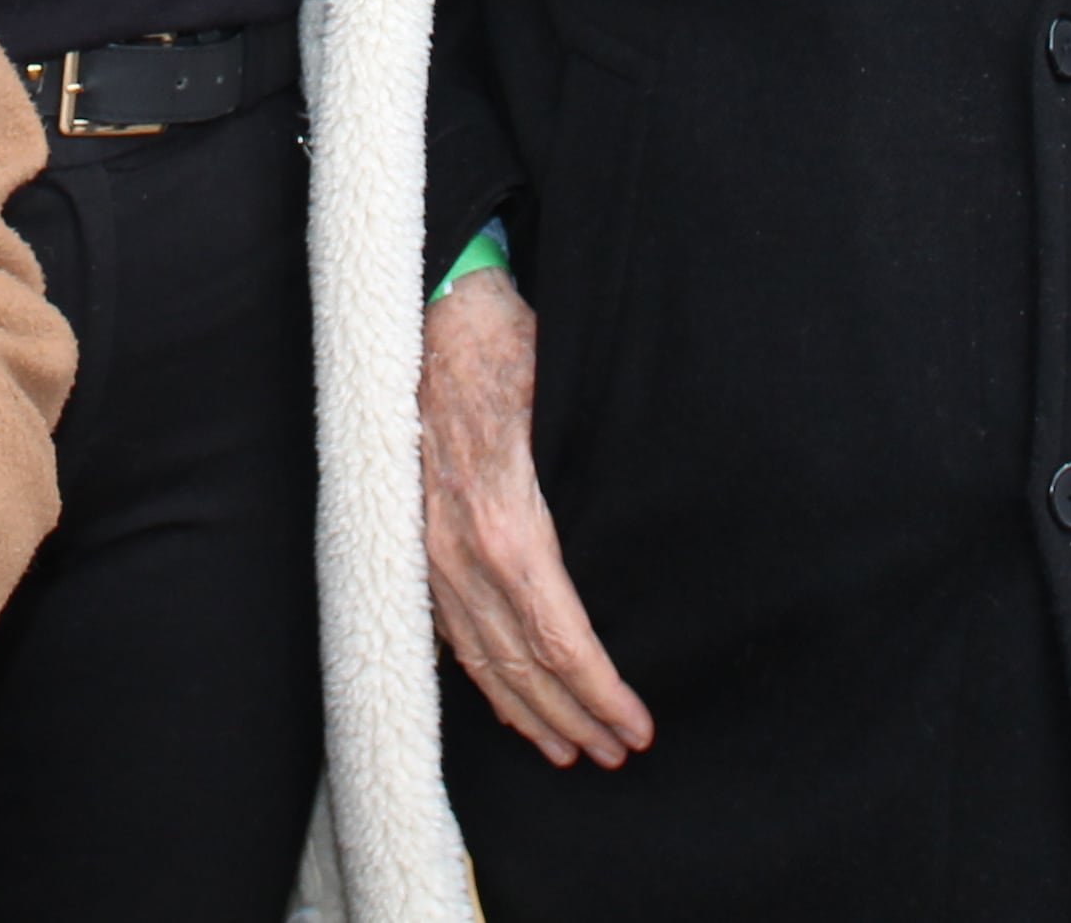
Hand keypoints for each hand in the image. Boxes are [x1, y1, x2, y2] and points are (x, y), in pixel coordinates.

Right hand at [420, 268, 651, 768]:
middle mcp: (460, 555)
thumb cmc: (499, 347)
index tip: (637, 725)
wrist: (421, 317)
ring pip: (482, 660)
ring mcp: (430, 557)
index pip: (558, 638)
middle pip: (522, 664)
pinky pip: (450, 635)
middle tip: (618, 753)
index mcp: (505, 526)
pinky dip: (484, 681)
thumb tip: (654, 511)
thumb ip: (595, 458)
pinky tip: (509, 703)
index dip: (599, 690)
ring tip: (571, 750)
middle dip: (574, 717)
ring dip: (530, 713)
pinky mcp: (415, 548)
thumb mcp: (559, 394)